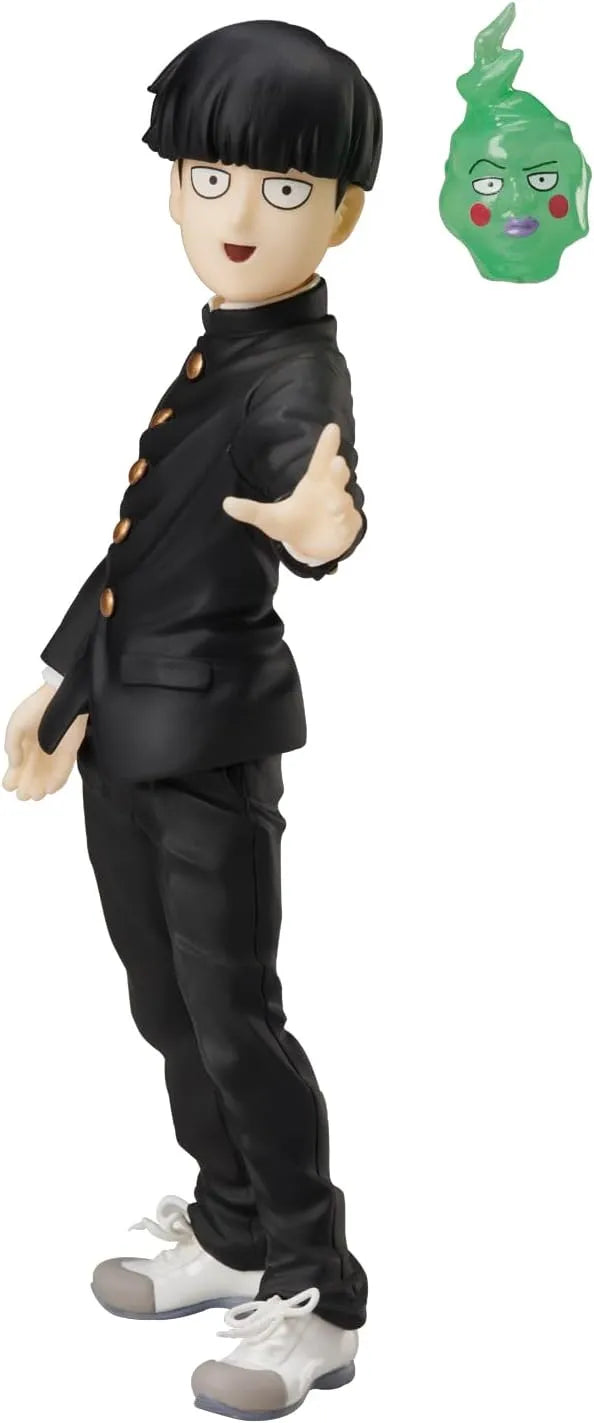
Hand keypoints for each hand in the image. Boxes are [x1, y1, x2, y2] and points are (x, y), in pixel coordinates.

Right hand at [3, 685, 87, 800]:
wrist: (59, 695)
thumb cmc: (36, 707)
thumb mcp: (15, 725)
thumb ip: (11, 746)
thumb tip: (13, 764)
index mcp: (24, 743)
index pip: (17, 766)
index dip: (12, 778)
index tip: (10, 786)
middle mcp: (38, 750)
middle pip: (32, 774)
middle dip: (27, 786)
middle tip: (23, 796)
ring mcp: (54, 752)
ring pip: (47, 775)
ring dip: (41, 787)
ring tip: (36, 795)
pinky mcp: (69, 751)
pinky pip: (64, 771)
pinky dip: (58, 782)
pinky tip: (50, 790)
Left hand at [223, 423, 361, 561]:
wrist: (312, 545)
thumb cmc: (293, 522)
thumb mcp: (269, 519)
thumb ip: (251, 511)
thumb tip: (226, 503)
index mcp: (314, 482)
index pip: (321, 459)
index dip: (327, 444)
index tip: (332, 427)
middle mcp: (331, 490)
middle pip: (337, 475)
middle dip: (338, 469)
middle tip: (337, 462)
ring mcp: (342, 507)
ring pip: (343, 501)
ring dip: (340, 503)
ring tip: (333, 507)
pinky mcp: (349, 525)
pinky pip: (350, 522)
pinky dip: (346, 523)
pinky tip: (341, 524)